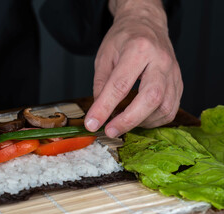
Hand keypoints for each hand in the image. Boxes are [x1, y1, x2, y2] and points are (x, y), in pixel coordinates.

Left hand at [85, 0, 182, 137]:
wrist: (147, 25)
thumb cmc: (124, 39)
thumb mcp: (104, 57)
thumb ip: (101, 85)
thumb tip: (100, 113)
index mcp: (138, 49)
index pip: (120, 85)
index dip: (104, 108)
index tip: (92, 124)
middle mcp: (160, 60)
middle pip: (150, 98)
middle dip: (128, 120)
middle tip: (110, 131)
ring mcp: (173, 73)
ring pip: (164, 108)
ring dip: (141, 122)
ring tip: (123, 122)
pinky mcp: (179, 83)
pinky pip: (171, 109)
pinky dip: (154, 120)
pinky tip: (139, 118)